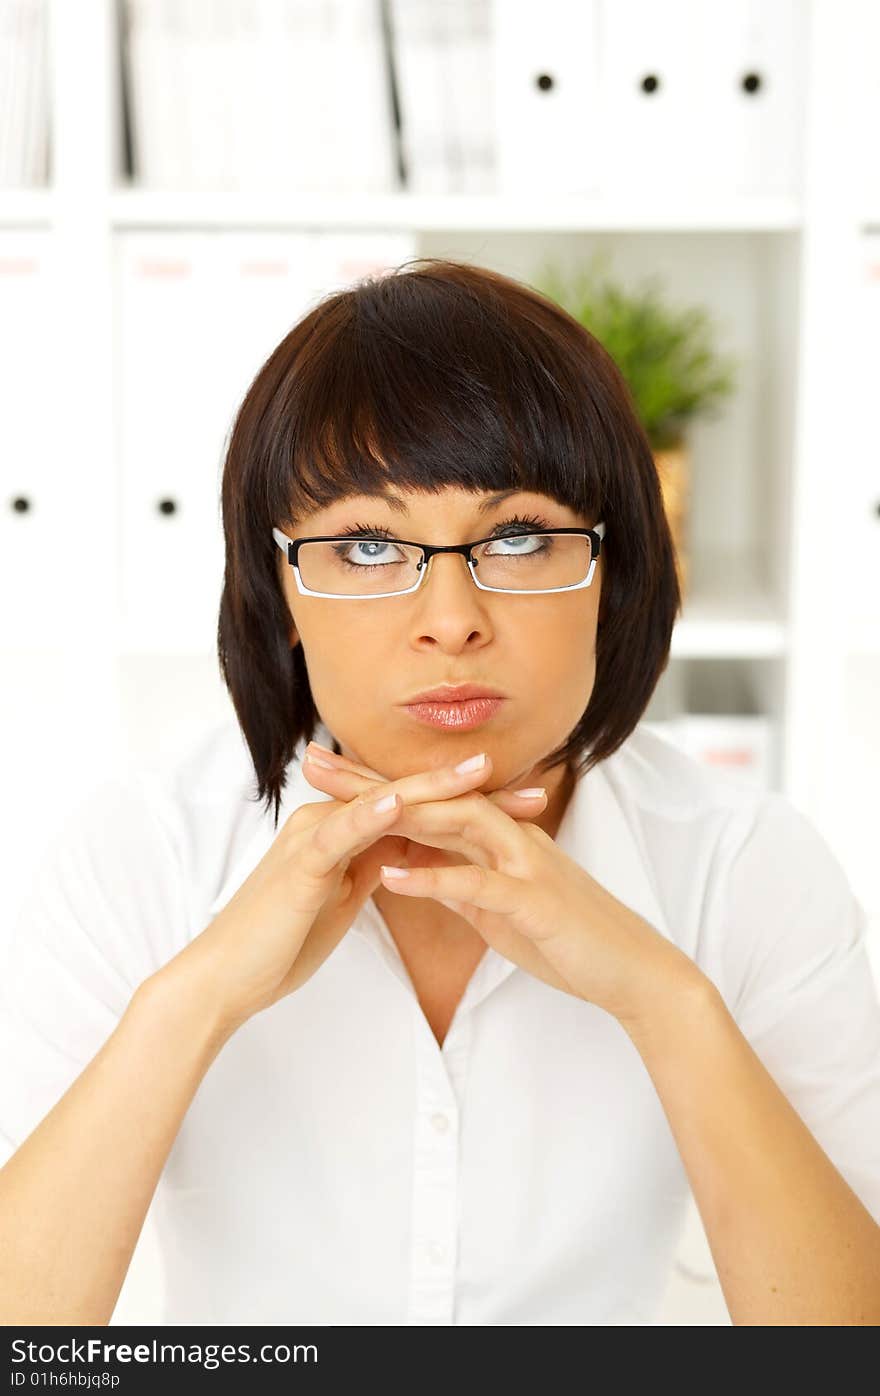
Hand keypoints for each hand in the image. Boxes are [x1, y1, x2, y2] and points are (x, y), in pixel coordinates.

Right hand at [167, 745, 544, 1037]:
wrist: (227, 976)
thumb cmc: (280, 941)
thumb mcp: (341, 898)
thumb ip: (370, 867)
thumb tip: (404, 853)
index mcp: (344, 830)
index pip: (419, 808)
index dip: (474, 806)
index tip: (526, 807)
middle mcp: (330, 821)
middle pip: (411, 796)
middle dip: (473, 791)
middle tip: (534, 785)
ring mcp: (315, 837)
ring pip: (383, 802)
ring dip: (433, 786)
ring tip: (480, 771)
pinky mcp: (301, 862)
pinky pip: (343, 832)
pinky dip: (373, 815)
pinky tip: (405, 802)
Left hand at [305, 743, 698, 1026]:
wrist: (632, 969)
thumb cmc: (568, 938)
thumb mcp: (501, 909)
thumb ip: (463, 884)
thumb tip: (423, 874)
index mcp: (499, 839)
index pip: (429, 801)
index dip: (375, 785)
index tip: (322, 773)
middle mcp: (510, 837)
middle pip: (431, 796)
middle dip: (370, 780)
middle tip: (310, 761)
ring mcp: (523, 863)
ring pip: (454, 823)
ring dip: (396, 810)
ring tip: (340, 802)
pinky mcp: (532, 899)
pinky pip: (476, 883)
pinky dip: (433, 877)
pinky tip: (390, 875)